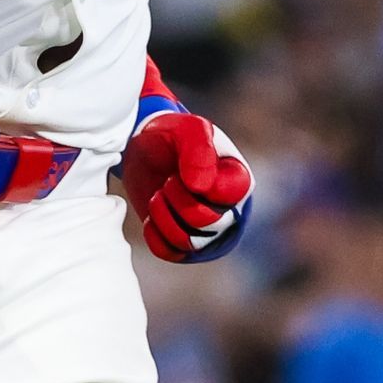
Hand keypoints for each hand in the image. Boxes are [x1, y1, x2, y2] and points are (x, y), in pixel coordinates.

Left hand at [113, 100, 251, 260]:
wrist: (144, 150)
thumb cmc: (173, 137)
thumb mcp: (187, 129)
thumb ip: (198, 150)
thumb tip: (201, 188)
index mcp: (238, 179)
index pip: (231, 195)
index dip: (201, 186)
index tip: (182, 171)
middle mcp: (229, 209)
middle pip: (208, 222)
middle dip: (179, 201)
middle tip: (168, 181)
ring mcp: (207, 231)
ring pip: (189, 243)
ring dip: (165, 217)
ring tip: (158, 195)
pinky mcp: (183, 245)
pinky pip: (170, 253)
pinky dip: (155, 235)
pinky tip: (151, 216)